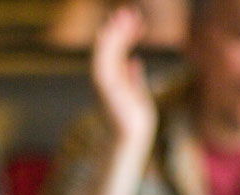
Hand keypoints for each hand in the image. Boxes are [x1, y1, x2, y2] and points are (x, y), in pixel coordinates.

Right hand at [91, 5, 157, 146]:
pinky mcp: (104, 85)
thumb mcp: (137, 94)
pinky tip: (124, 32)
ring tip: (127, 16)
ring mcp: (103, 81)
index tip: (136, 21)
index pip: (114, 52)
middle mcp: (104, 78)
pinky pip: (104, 59)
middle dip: (118, 29)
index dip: (123, 35)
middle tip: (129, 11)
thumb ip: (134, 78)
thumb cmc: (135, 121)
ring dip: (116, 32)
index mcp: (111, 79)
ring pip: (105, 50)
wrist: (132, 136)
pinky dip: (112, 44)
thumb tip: (135, 62)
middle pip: (108, 47)